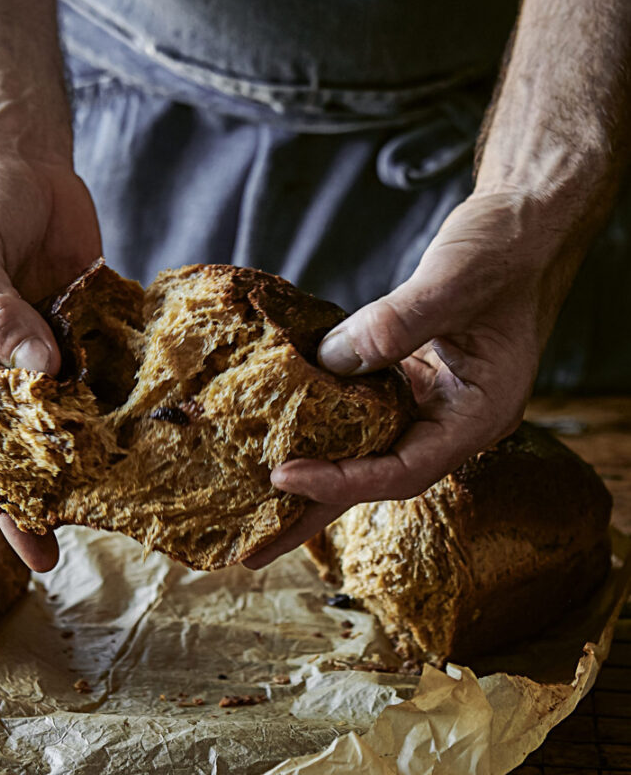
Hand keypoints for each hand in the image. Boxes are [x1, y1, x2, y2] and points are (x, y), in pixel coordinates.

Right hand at [0, 133, 101, 571]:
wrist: (20, 159)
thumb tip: (40, 372)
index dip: (8, 505)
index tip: (37, 556)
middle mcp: (2, 370)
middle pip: (32, 445)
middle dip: (61, 492)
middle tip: (103, 539)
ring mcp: (50, 352)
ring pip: (76, 414)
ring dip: (103, 451)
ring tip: (141, 500)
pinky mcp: (89, 331)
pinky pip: (110, 371)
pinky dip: (130, 397)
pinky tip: (162, 428)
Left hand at [243, 192, 576, 568]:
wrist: (521, 227)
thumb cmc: (506, 252)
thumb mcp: (454, 282)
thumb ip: (395, 324)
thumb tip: (329, 363)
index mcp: (478, 415)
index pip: (403, 471)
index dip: (342, 481)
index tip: (285, 476)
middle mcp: (449, 420)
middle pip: (374, 478)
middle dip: (313, 510)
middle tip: (254, 548)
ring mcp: (426, 401)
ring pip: (361, 449)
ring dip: (310, 471)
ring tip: (253, 502)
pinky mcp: (404, 378)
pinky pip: (356, 410)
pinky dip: (319, 420)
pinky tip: (279, 428)